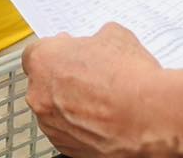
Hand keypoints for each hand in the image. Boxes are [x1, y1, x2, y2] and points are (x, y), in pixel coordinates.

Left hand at [25, 24, 171, 156]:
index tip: (69, 52)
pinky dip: (80, 125)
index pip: (36, 52)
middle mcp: (39, 94)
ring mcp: (50, 124)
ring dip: (71, 102)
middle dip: (63, 77)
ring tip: (102, 99)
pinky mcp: (65, 147)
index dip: (56, 51)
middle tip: (90, 74)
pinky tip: (103, 118)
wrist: (147, 117)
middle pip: (44, 81)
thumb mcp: (115, 35)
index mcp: (43, 61)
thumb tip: (101, 43)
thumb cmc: (128, 78)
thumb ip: (96, 38)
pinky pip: (66, 131)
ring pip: (54, 109)